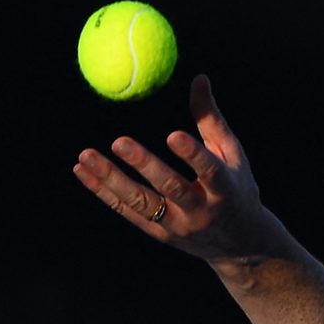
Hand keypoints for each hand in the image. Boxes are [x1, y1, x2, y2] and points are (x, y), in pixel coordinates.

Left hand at [73, 74, 273, 261]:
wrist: (240, 246)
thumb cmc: (236, 189)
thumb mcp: (232, 156)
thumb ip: (211, 119)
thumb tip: (198, 77)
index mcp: (224, 191)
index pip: (209, 172)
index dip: (192, 154)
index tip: (173, 134)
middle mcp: (201, 212)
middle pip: (170, 189)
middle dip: (145, 165)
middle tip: (119, 141)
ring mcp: (178, 226)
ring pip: (141, 203)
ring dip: (111, 179)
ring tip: (85, 155)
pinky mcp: (159, 234)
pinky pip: (126, 211)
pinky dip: (103, 192)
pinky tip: (82, 171)